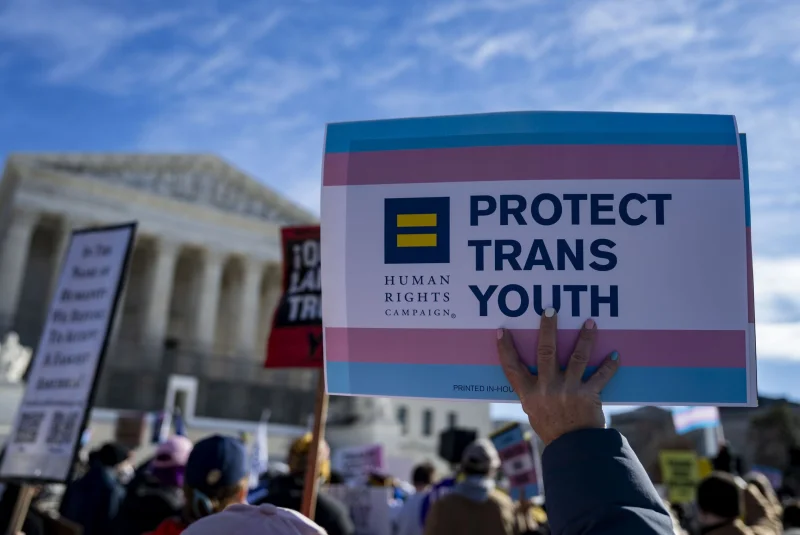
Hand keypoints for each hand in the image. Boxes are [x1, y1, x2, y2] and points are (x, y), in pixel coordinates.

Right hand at [496, 308, 618, 444]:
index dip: (505, 348)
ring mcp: (568, 390)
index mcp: (529, 393)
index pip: (512, 366)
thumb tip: (536, 372)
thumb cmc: (552, 430)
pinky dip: (609, 365)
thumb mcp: (534, 411)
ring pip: (578, 356)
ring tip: (589, 322)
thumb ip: (533, 391)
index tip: (502, 330)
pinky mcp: (588, 395)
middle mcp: (547, 388)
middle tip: (550, 310)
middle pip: (546, 351)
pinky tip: (615, 354)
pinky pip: (601, 376)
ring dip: (585, 338)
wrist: (574, 450)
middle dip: (548, 328)